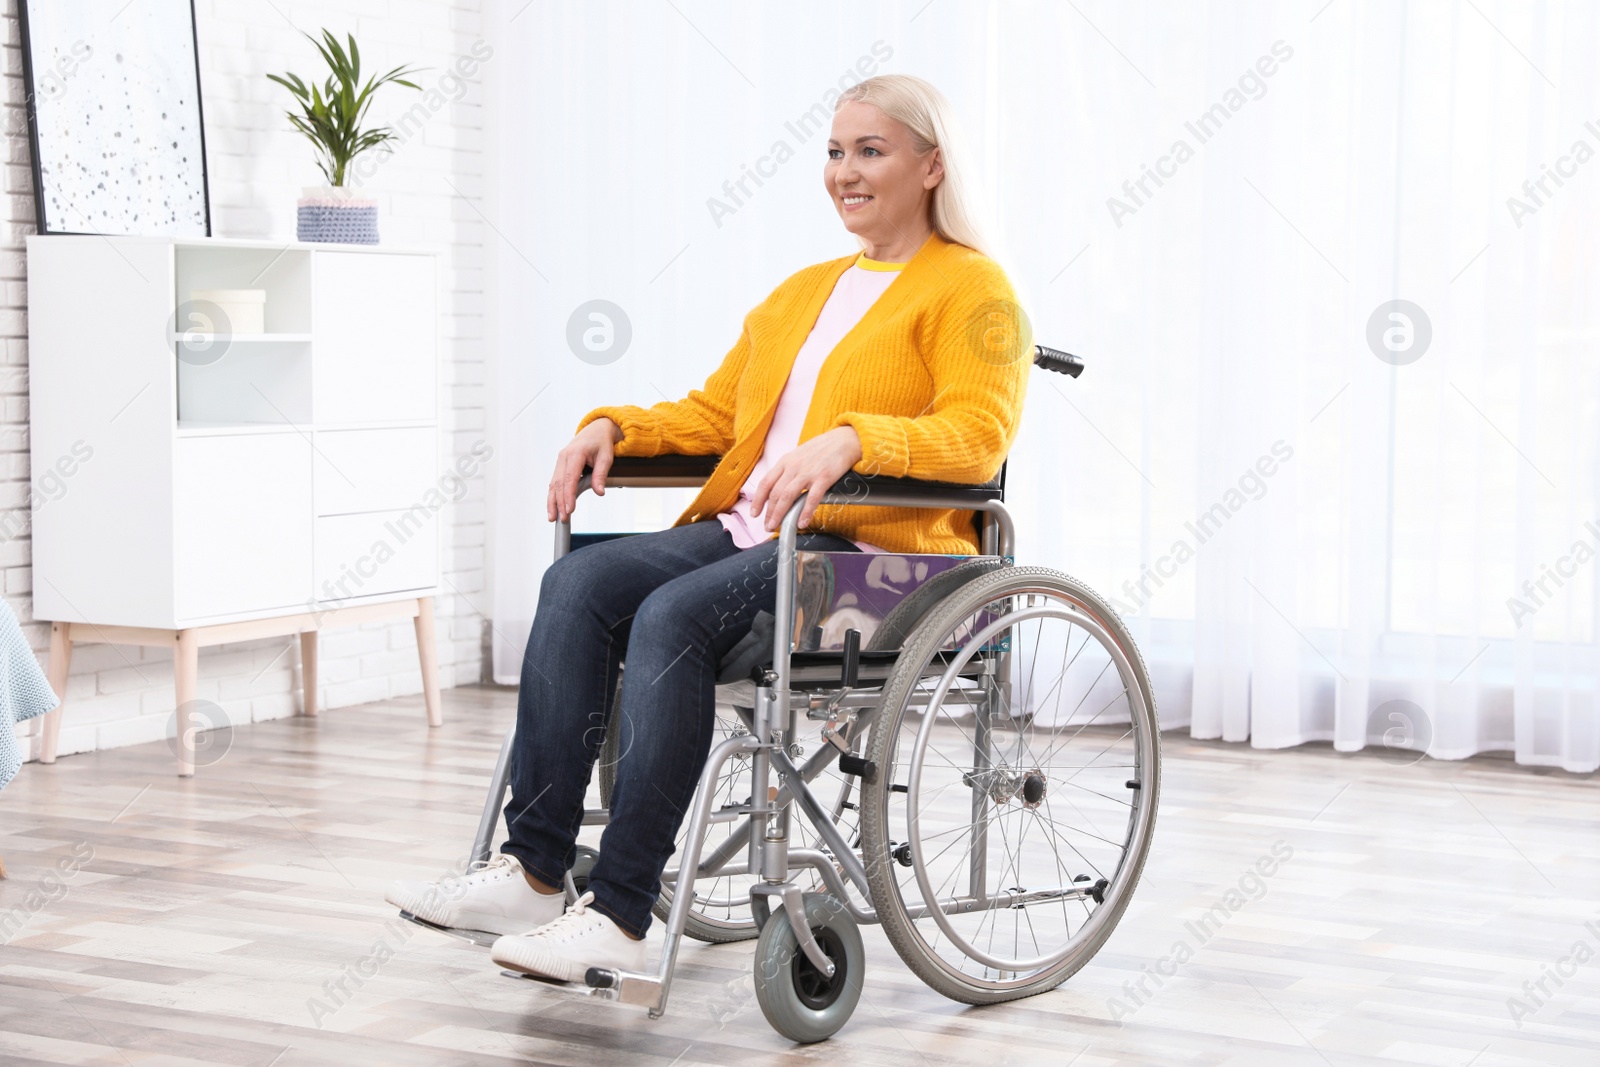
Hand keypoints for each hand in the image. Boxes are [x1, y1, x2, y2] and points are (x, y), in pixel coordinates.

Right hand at [547, 418, 622, 522]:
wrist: (596, 430)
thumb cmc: (601, 442)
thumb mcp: (606, 457)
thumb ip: (601, 475)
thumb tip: (599, 492)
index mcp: (575, 453)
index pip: (570, 478)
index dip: (568, 496)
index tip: (569, 509)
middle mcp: (564, 457)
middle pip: (558, 483)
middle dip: (559, 503)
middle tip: (562, 518)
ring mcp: (560, 461)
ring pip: (553, 484)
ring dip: (552, 501)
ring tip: (553, 517)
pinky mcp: (560, 465)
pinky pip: (555, 482)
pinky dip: (553, 495)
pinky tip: (554, 507)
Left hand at [748, 426, 862, 532]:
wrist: (845, 439)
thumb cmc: (822, 449)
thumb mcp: (799, 455)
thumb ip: (788, 471)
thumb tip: (779, 489)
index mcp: (786, 461)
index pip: (765, 483)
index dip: (758, 500)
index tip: (754, 513)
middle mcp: (793, 467)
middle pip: (775, 493)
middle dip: (769, 513)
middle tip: (767, 526)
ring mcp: (808, 472)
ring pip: (788, 496)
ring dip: (780, 514)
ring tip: (778, 527)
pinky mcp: (823, 477)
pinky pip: (811, 498)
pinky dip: (805, 512)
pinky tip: (801, 523)